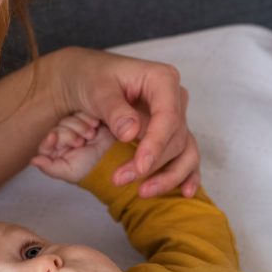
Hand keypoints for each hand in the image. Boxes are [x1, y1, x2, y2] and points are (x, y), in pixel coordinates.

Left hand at [31, 112, 114, 182]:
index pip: (47, 140)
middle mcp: (66, 139)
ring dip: (79, 126)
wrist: (119, 158)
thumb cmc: (95, 168)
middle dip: (68, 134)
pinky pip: (80, 112)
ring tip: (91, 135)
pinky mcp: (89, 118)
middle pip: (57, 128)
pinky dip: (87, 117)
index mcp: (58, 152)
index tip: (54, 137)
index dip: (51, 138)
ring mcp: (78, 128)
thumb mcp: (70, 172)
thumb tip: (33, 160)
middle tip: (81, 142)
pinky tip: (95, 125)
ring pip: (68, 119)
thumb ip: (50, 168)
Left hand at [50, 48, 199, 197]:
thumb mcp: (96, 89)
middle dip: (151, 164)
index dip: (156, 144)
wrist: (85, 79)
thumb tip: (131, 133)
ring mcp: (174, 117)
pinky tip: (185, 192)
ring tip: (144, 192)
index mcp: (162, 79)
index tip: (140, 167)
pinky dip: (185, 174)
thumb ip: (114, 109)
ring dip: (168, 176)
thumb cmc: (91, 78)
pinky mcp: (169, 134)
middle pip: (175, 138)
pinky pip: (185, 156)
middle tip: (120, 179)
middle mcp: (174, 98)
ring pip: (184, 151)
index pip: (168, 116)